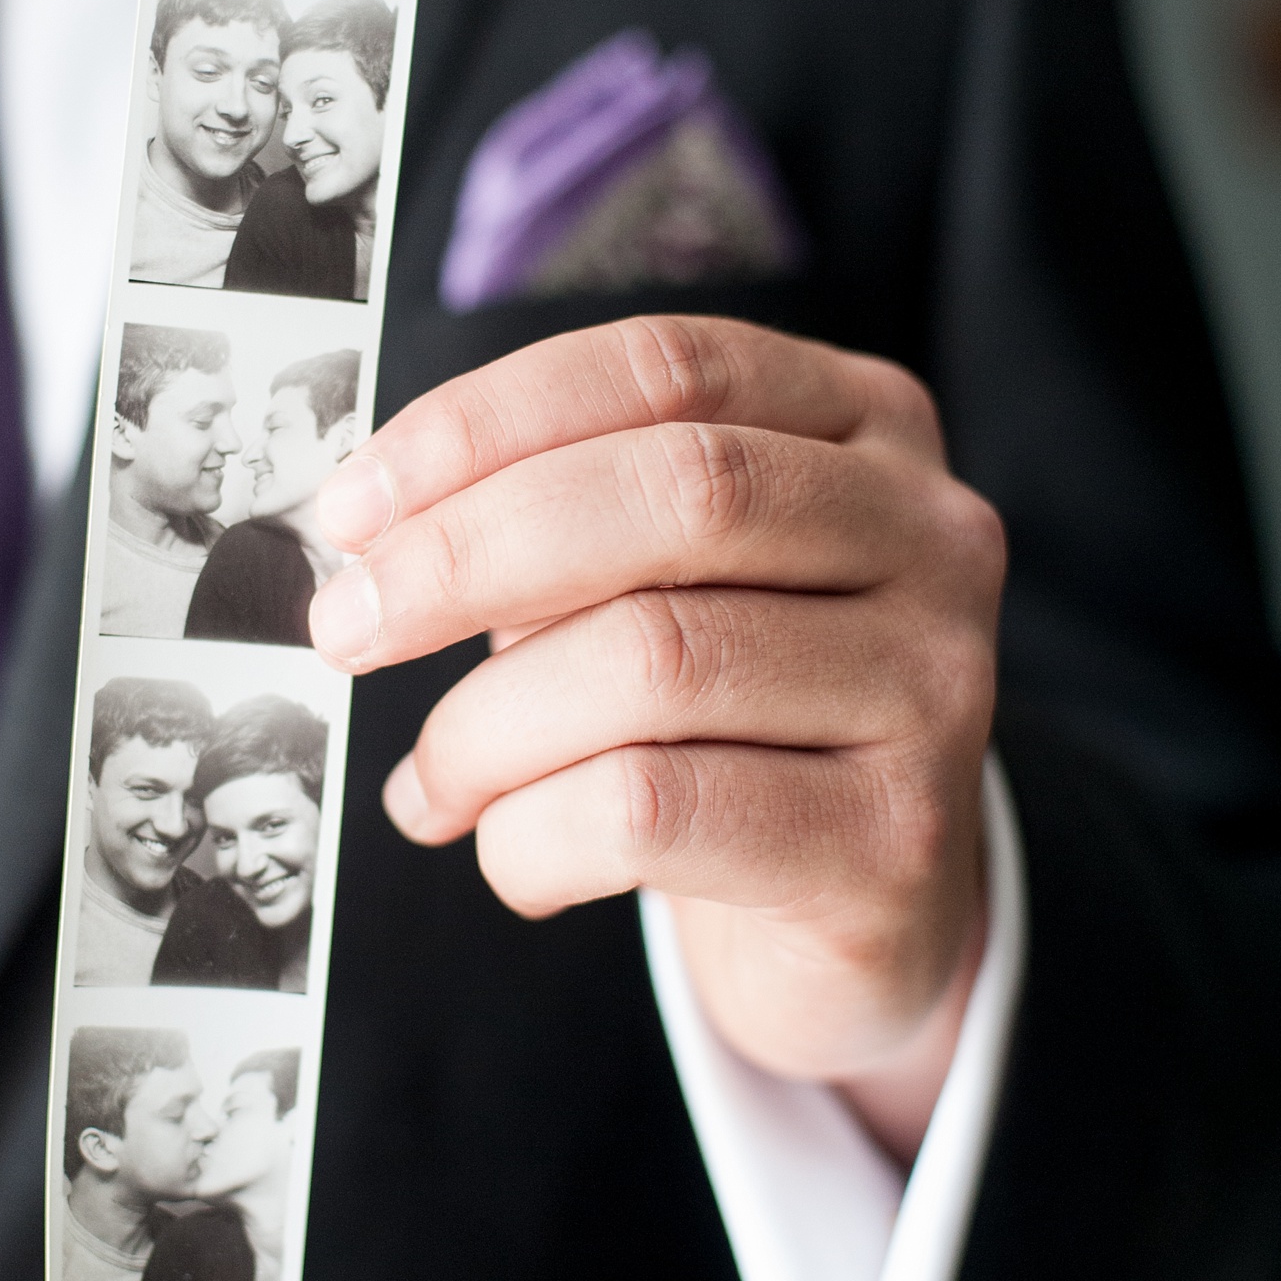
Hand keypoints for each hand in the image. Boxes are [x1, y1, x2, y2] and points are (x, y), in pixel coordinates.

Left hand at [310, 316, 1005, 1162]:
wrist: (870, 912)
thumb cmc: (731, 718)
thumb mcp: (658, 585)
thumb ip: (551, 530)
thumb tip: (365, 536)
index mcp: (865, 425)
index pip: (665, 368)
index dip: (487, 422)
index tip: (350, 506)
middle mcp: (930, 533)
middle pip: (677, 495)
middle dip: (468, 557)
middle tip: (346, 627)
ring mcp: (934, 684)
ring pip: (654, 662)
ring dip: (485, 731)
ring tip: (432, 785)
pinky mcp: (896, 836)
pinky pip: (656, 813)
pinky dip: (533, 837)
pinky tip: (510, 855)